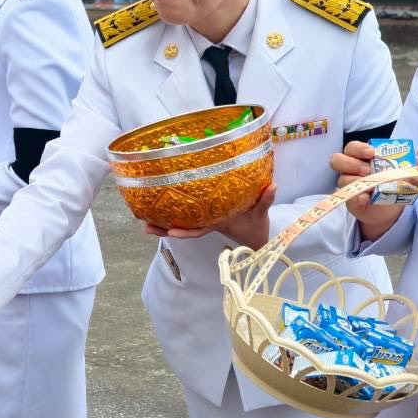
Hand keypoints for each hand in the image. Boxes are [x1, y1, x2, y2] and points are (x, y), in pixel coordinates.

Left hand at [143, 184, 277, 249]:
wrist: (254, 232)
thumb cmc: (256, 222)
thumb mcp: (261, 212)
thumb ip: (265, 199)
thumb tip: (273, 185)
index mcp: (218, 223)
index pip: (200, 229)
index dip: (187, 231)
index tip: (172, 231)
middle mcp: (207, 222)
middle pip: (184, 228)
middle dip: (165, 229)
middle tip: (147, 227)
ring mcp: (204, 219)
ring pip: (181, 223)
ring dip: (163, 223)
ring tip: (144, 222)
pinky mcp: (203, 215)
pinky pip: (185, 216)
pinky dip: (171, 215)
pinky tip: (156, 210)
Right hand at [328, 141, 417, 240]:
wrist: (392, 207)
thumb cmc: (394, 182)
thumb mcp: (405, 169)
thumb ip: (413, 159)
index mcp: (361, 157)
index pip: (352, 147)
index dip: (358, 148)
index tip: (371, 152)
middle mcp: (350, 169)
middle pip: (337, 160)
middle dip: (351, 163)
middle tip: (367, 170)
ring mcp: (348, 186)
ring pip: (341, 179)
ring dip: (354, 180)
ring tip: (369, 184)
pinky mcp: (351, 201)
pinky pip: (349, 198)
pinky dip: (357, 198)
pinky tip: (367, 198)